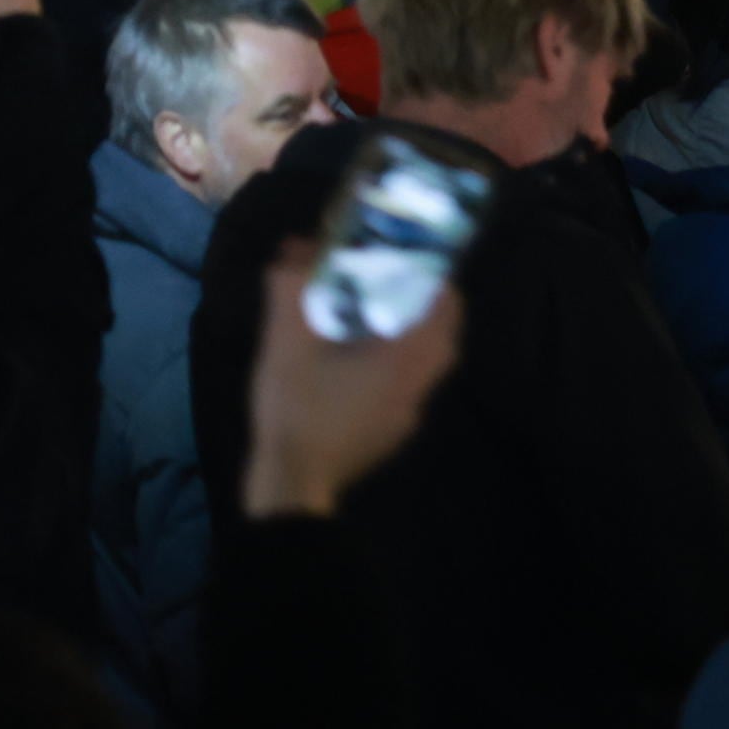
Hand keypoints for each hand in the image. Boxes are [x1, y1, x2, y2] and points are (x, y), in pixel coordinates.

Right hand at [240, 243, 464, 516]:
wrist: (293, 480)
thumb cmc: (296, 405)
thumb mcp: (285, 340)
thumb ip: (290, 288)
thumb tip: (295, 248)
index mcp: (402, 362)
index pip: (444, 314)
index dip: (438, 284)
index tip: (418, 263)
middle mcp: (416, 388)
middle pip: (442, 343)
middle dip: (428, 311)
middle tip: (399, 287)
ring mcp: (406, 417)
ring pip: (426, 369)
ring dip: (413, 340)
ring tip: (376, 319)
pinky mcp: (391, 435)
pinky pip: (407, 389)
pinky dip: (397, 367)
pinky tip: (358, 364)